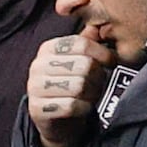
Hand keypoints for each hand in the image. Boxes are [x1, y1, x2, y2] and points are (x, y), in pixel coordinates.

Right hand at [27, 30, 106, 146]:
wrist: (57, 120)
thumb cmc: (72, 87)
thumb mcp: (79, 61)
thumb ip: (88, 43)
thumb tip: (100, 26)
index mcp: (48, 48)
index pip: (80, 43)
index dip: (102, 53)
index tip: (111, 62)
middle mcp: (37, 65)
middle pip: (83, 65)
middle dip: (97, 77)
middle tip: (98, 84)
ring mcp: (34, 88)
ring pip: (78, 86)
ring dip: (91, 94)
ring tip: (90, 96)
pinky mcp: (37, 109)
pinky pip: (71, 106)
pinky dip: (83, 108)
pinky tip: (83, 108)